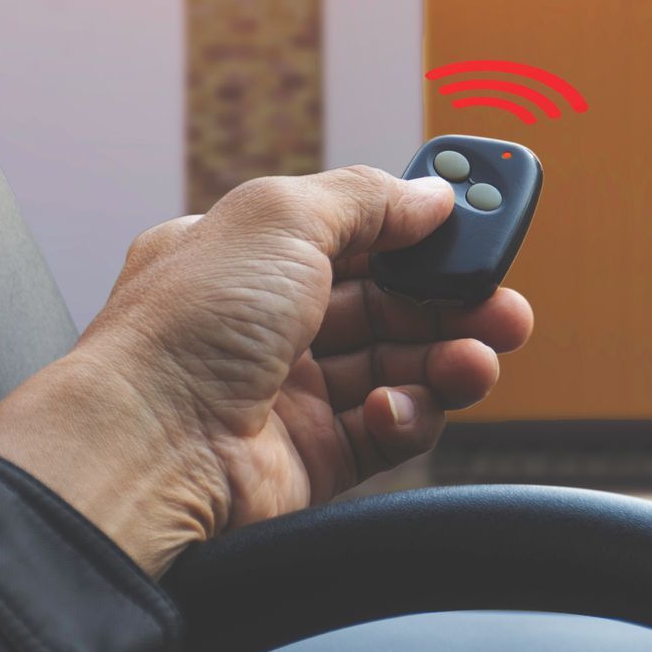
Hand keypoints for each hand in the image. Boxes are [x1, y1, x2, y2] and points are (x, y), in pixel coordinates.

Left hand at [0, 166, 532, 576]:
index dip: (420, 230)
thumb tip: (431, 194)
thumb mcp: (282, 217)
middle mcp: (272, 323)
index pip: (359, 234)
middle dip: (457, 300)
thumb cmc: (186, 329)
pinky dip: (410, 414)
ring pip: (404, 366)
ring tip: (479, 358)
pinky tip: (396, 407)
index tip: (476, 225)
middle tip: (502, 303)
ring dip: (452, 358)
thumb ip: (368, 197)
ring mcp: (295, 392)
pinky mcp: (317, 457)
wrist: (149, 450)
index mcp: (251, 259)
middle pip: (395, 304)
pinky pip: (391, 428)